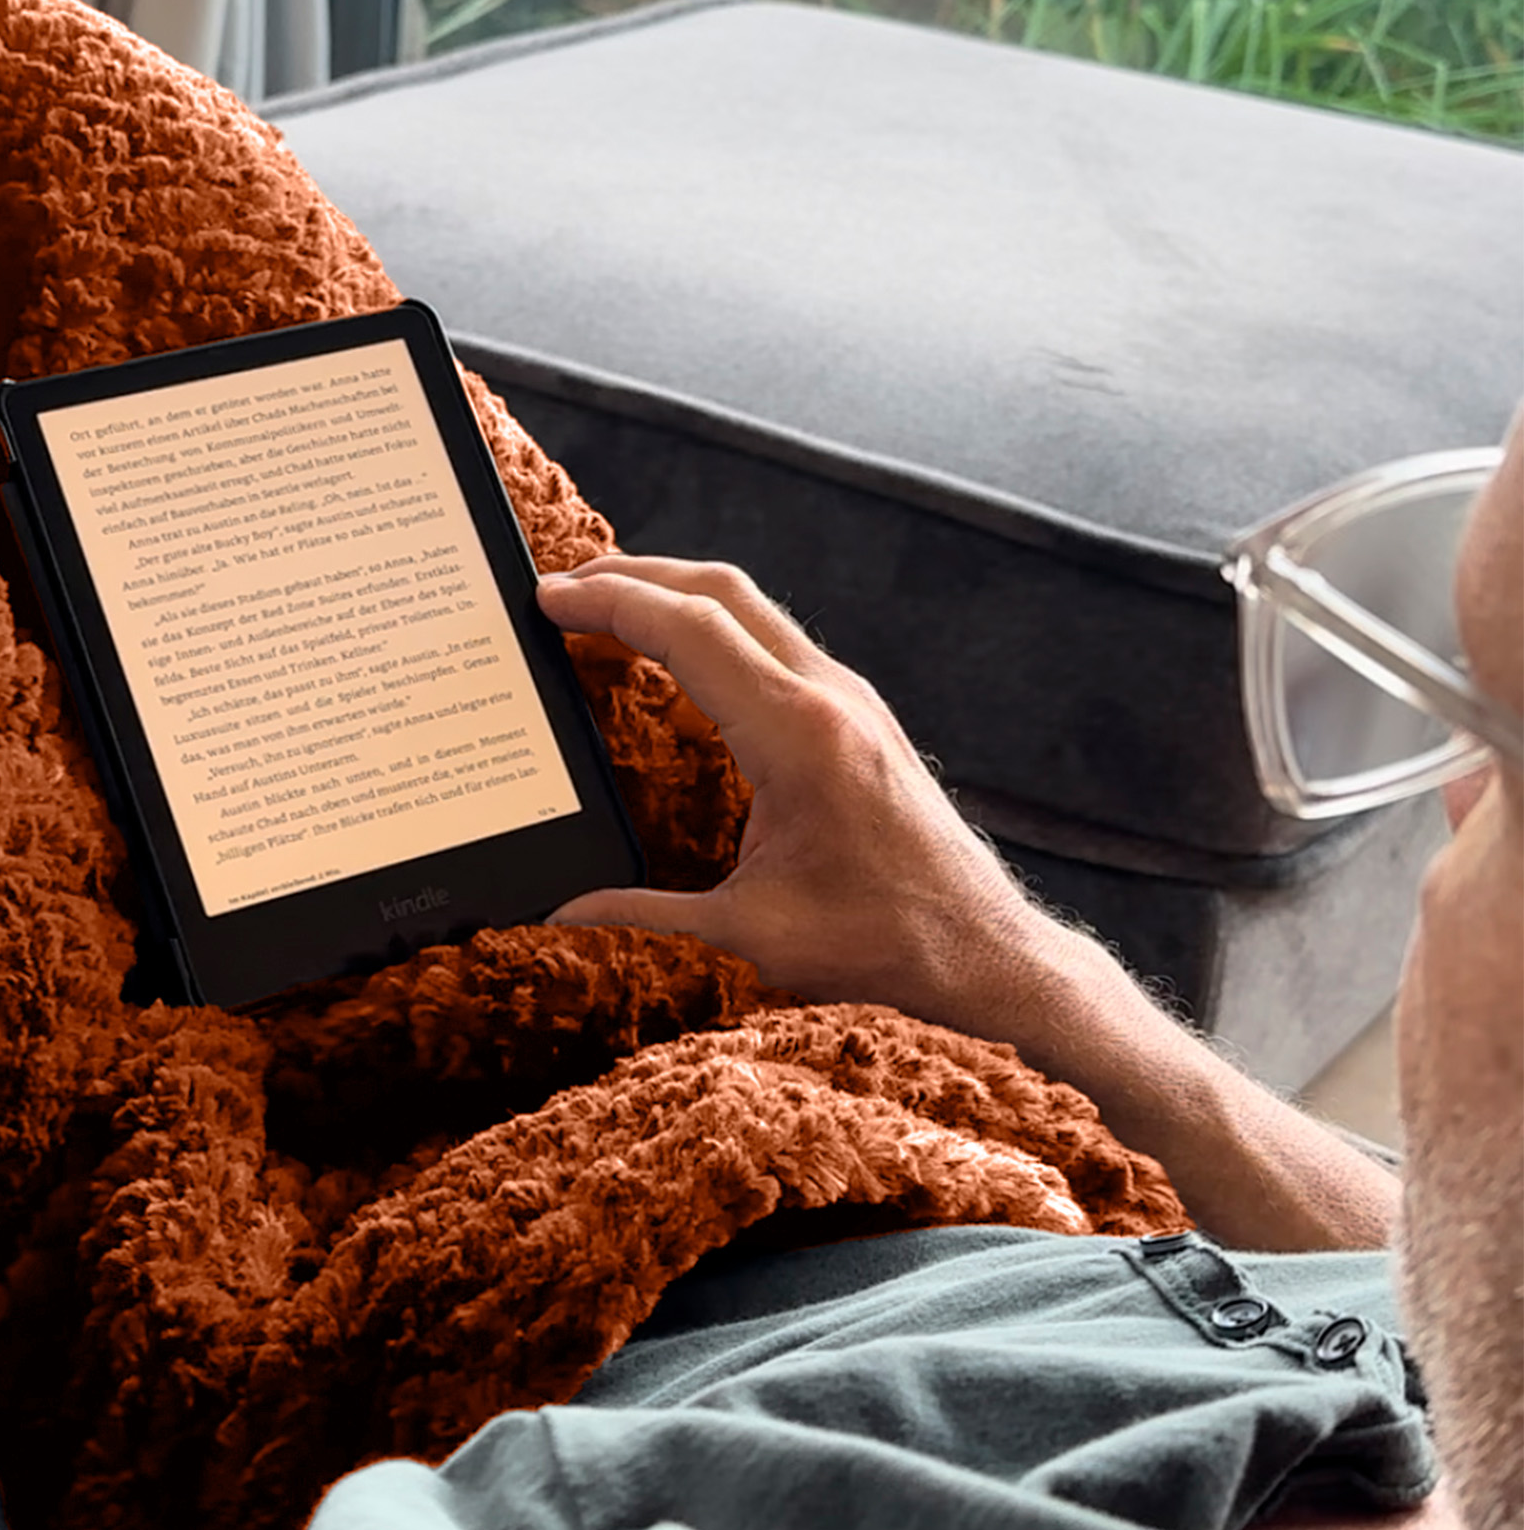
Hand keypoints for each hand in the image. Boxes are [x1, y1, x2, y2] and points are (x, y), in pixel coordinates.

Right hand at [537, 555, 1058, 1025]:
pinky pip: (773, 642)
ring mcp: (850, 700)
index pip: (690, 631)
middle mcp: (831, 697)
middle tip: (560, 590)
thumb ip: (643, 914)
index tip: (547, 600)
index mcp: (800, 735)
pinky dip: (711, 629)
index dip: (611, 604)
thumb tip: (558, 916)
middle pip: (721, 591)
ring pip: (751, 608)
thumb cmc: (884, 942)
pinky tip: (675, 657)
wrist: (983, 952)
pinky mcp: (858, 716)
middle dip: (633, 576)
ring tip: (605, 608)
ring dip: (675, 594)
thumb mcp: (749, 932)